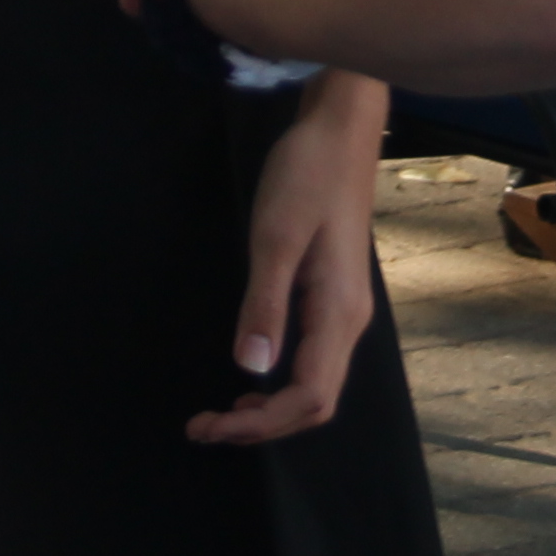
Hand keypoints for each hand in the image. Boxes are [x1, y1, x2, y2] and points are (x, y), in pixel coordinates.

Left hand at [198, 71, 385, 446]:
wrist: (339, 127)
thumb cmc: (307, 174)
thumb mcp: (276, 236)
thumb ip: (265, 304)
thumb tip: (251, 370)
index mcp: (338, 312)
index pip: (308, 397)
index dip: (261, 424)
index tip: (209, 426)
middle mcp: (350, 320)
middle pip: (316, 402)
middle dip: (263, 426)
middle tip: (205, 427)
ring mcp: (345, 308)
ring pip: (316, 383)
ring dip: (271, 409)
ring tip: (223, 414)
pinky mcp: (334, 294)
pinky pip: (313, 359)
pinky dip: (281, 383)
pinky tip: (253, 375)